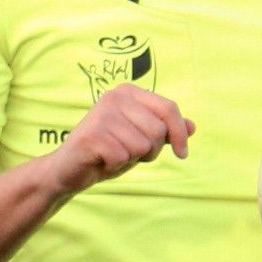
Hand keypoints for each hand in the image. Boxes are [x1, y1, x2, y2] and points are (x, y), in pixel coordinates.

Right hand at [54, 85, 191, 191]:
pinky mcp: (91, 135)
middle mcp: (114, 97)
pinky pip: (123, 157)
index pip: (169, 108)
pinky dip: (115, 166)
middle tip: (128, 152)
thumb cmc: (108, 151)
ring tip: (113, 154)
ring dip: (131, 159)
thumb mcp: (141, 139)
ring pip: (142, 146)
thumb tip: (192, 127)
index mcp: (128, 92)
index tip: (182, 154)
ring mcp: (101, 114)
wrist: (69, 169)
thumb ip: (165, 130)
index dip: (180, 134)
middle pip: (158, 130)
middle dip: (150, 150)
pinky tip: (101, 161)